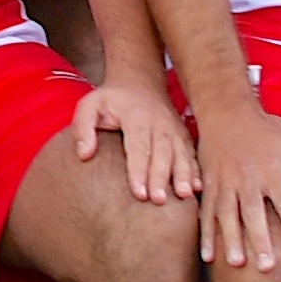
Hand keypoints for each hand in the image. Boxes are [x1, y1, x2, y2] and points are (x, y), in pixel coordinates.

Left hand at [69, 69, 198, 202]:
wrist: (139, 81)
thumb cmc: (111, 99)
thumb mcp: (89, 105)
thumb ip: (83, 128)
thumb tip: (84, 155)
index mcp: (136, 118)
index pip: (138, 147)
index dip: (139, 171)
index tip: (139, 193)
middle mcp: (159, 124)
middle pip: (162, 153)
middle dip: (161, 178)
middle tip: (158, 200)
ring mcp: (174, 130)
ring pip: (180, 154)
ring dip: (183, 175)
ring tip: (184, 195)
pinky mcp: (183, 135)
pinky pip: (191, 154)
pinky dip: (196, 170)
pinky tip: (198, 188)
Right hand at [191, 97, 280, 273]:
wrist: (228, 114)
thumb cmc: (270, 135)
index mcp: (273, 172)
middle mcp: (249, 178)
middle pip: (254, 212)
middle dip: (260, 239)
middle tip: (267, 267)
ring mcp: (226, 182)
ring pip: (227, 215)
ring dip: (231, 240)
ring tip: (237, 263)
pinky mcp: (209, 185)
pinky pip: (206, 213)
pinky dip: (206, 235)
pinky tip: (209, 257)